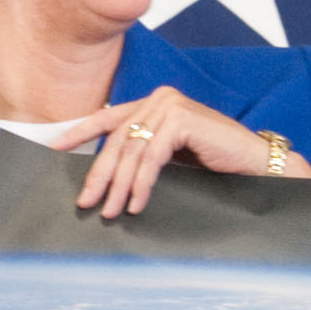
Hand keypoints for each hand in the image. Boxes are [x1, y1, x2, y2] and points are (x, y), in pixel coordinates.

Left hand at [49, 87, 310, 216]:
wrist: (258, 167)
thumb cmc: (218, 165)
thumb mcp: (173, 156)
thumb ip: (145, 154)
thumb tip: (106, 176)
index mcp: (155, 103)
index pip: (108, 118)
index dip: (78, 132)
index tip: (52, 148)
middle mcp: (160, 98)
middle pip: (117, 138)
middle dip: (98, 173)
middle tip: (85, 202)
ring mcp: (171, 105)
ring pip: (131, 150)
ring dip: (119, 185)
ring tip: (110, 211)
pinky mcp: (182, 119)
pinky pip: (151, 157)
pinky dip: (141, 183)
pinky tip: (136, 203)